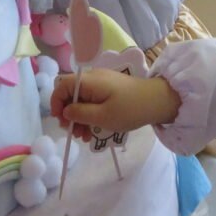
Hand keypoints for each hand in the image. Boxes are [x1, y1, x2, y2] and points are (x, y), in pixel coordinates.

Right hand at [51, 69, 180, 141]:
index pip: (62, 85)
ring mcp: (102, 83)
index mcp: (90, 81)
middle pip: (71, 94)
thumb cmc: (130, 109)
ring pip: (82, 100)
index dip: (56, 102)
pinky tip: (93, 131)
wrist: (158, 102)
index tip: (60, 121)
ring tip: (85, 138)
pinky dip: (90, 115)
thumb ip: (80, 114)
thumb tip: (65, 111)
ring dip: (80, 118)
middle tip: (74, 134)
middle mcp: (94, 78)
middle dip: (69, 115)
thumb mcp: (102, 116)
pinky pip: (93, 101)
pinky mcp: (110, 90)